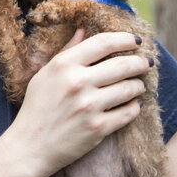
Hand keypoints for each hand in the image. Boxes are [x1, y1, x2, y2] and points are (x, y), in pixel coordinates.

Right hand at [6, 29, 152, 176]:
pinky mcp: (98, 128)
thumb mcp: (46, 73)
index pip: (104, 43)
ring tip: (138, 85)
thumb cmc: (37, 107)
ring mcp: (89, 106)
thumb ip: (67, 51)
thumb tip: (83, 29)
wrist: (30, 147)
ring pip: (129, 88)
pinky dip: (135, 107)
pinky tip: (134, 104)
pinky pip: (128, 113)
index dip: (124, 39)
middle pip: (123, 64)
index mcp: (64, 65)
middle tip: (146, 63)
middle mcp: (78, 82)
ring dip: (138, 85)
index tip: (135, 41)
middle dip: (140, 62)